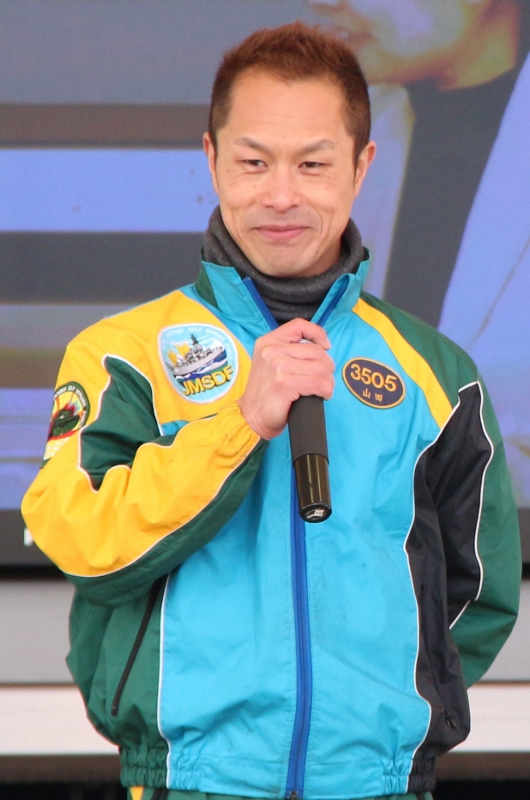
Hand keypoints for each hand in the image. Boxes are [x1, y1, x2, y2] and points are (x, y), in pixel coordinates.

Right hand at [238, 319, 333, 439]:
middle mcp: (271, 351)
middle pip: (317, 351)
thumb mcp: (271, 363)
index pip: (299, 325)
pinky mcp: (285, 383)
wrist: (251, 417)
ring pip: (321, 368)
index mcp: (268, 342)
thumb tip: (322, 347)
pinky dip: (326, 390)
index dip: (317, 333)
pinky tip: (322, 395)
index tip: (325, 346)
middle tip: (323, 380)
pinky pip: (318, 383)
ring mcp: (277, 366)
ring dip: (328, 381)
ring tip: (322, 389)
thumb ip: (289, 351)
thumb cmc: (266, 393)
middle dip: (326, 367)